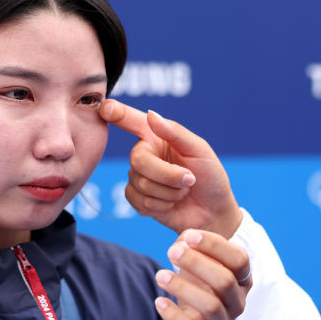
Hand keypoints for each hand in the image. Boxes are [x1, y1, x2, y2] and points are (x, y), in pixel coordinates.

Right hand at [100, 99, 242, 237]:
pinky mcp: (138, 200)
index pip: (134, 121)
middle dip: (167, 174)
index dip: (119, 114)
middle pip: (138, 160)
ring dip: (170, 192)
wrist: (213, 212)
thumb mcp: (200, 150)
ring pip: (141, 183)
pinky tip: (172, 203)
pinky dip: (162, 205)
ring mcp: (139, 177)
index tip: (107, 107)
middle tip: (189, 180)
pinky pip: (139, 201)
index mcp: (157, 136)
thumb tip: (151, 114)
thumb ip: (175, 132)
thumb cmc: (210, 177)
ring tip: (183, 191)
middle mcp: (145, 154)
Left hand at [152, 229, 251, 319]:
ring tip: (160, 275)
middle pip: (225, 280)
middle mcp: (237, 302)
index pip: (239, 259)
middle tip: (171, 252)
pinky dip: (174, 315)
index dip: (215, 245)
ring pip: (210, 306)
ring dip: (182, 287)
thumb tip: (182, 240)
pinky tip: (159, 302)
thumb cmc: (203, 296)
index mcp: (242, 281)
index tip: (189, 235)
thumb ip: (194, 252)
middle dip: (197, 263)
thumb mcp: (201, 273)